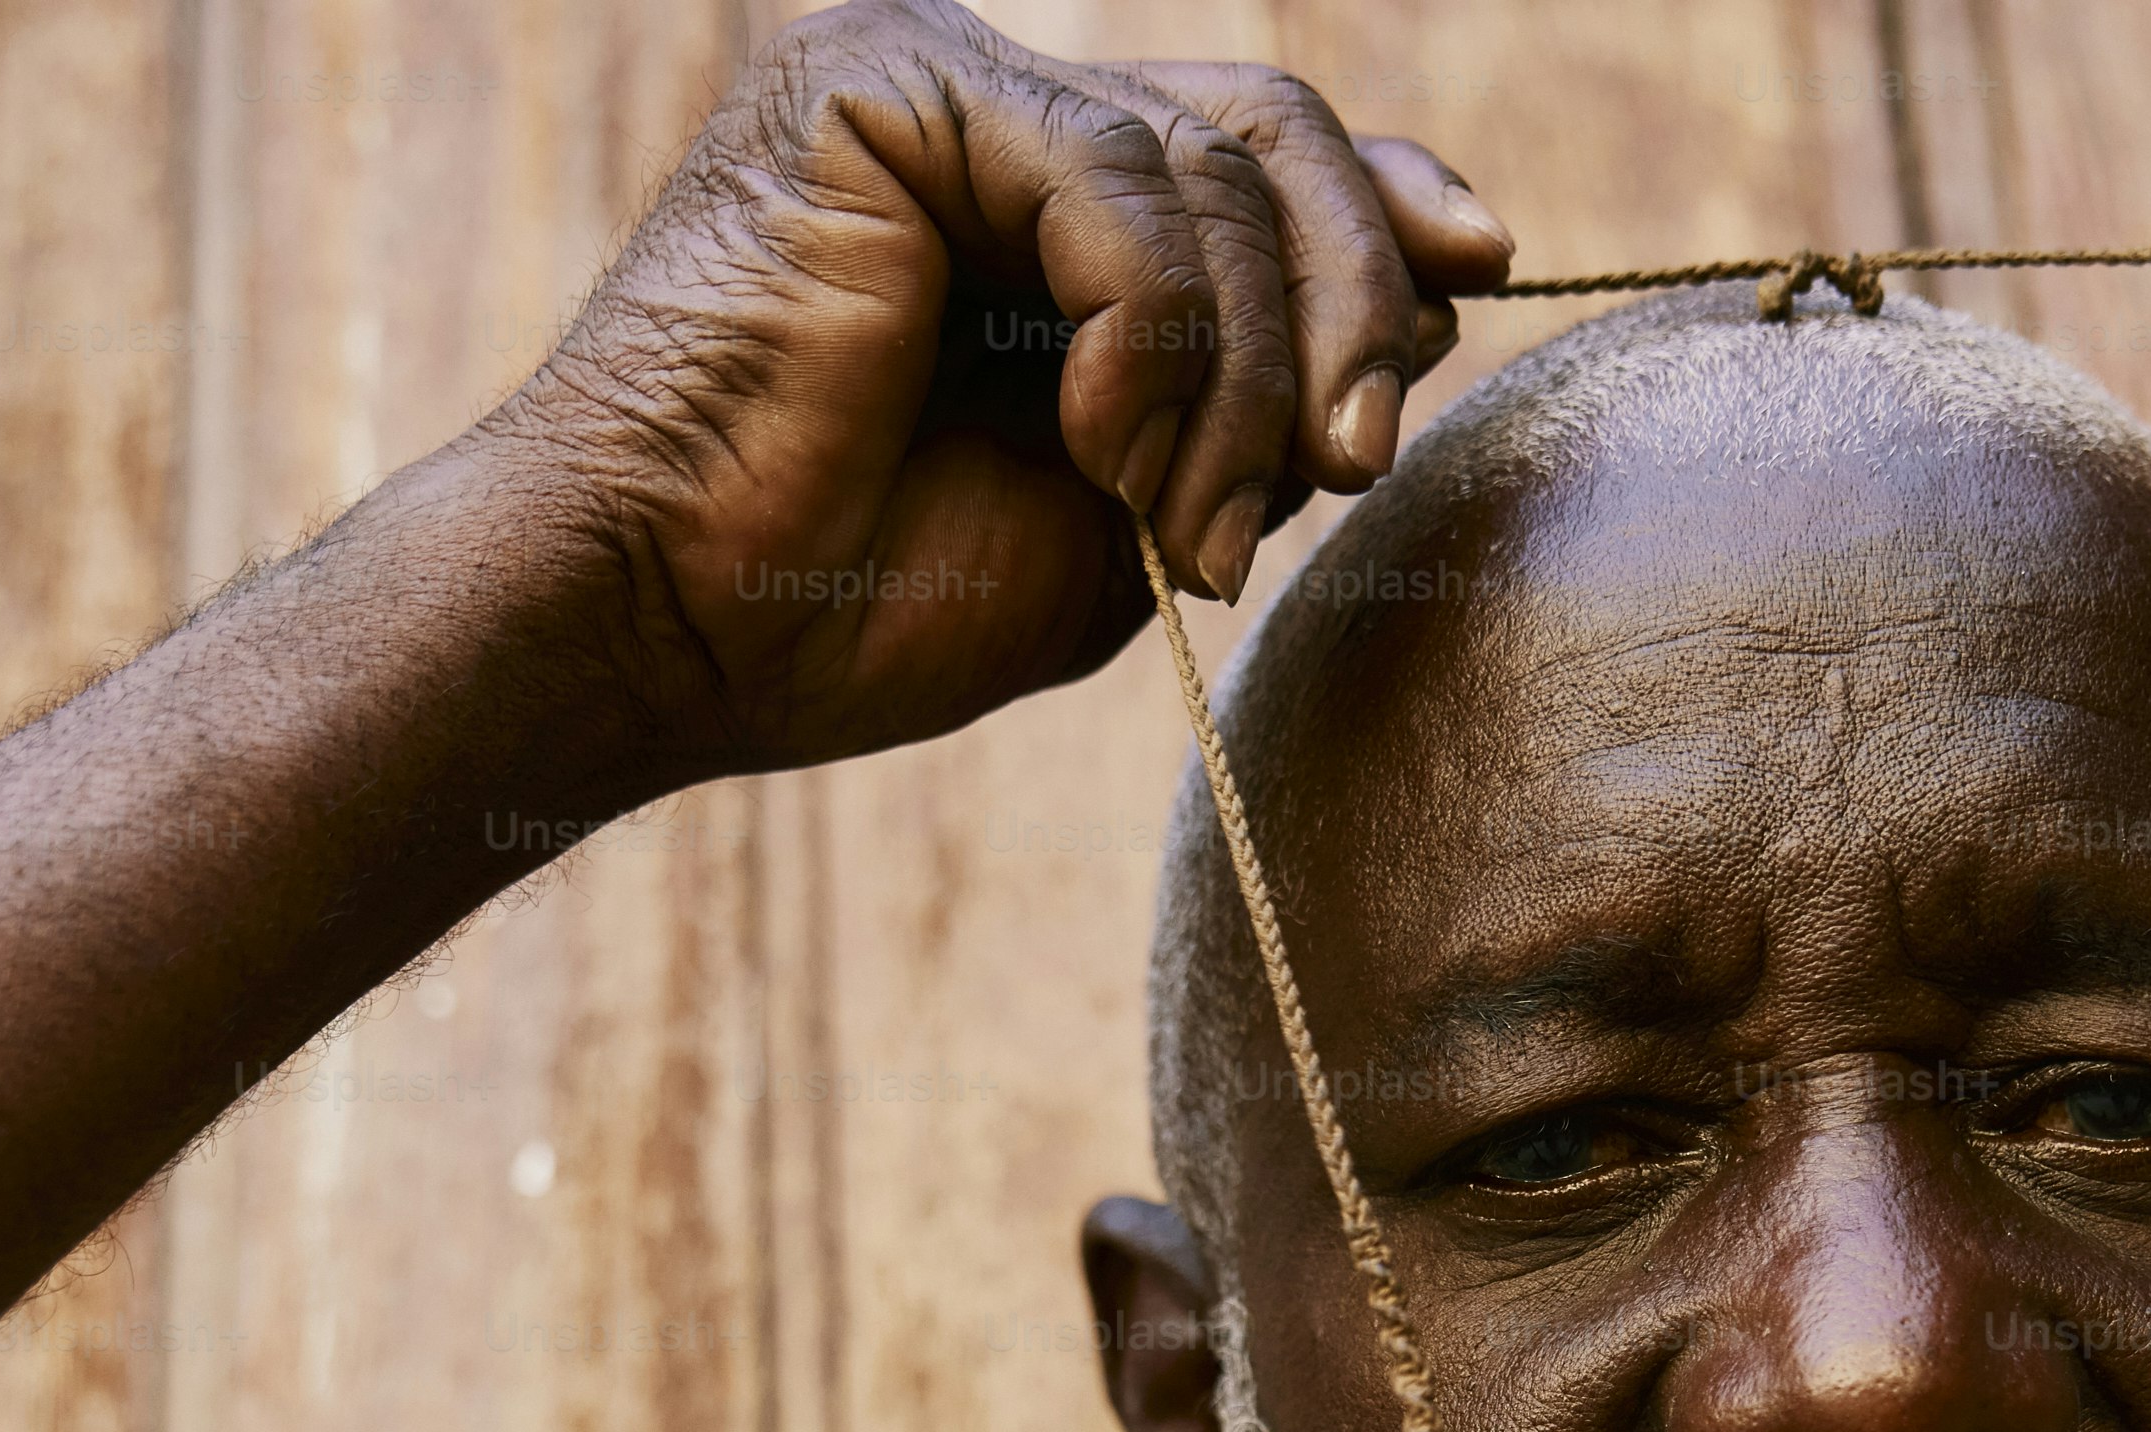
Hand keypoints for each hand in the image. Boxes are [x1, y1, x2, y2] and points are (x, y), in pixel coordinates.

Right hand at [473, 0, 1507, 782]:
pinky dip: (1151, 332)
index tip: (1478, 275)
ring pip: (1213, 172)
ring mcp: (932, 83)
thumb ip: (1260, 393)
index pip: (1261, 154)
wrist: (672, 630)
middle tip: (1347, 469)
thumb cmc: (860, 600)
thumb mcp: (1131, 503)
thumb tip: (1441, 280)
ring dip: (1241, 375)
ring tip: (1186, 525)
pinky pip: (1113, 181)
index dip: (1383, 214)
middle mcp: (986, 113)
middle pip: (1267, 140)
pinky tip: (1103, 451)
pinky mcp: (881, 86)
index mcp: (1036, 201)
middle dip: (1347, 311)